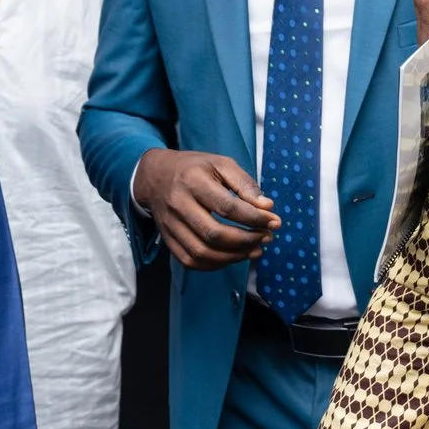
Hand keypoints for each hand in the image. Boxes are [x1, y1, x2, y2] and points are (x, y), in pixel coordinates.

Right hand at [133, 150, 280, 269]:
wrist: (154, 177)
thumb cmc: (194, 169)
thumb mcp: (221, 164)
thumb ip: (245, 184)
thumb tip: (267, 207)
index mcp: (193, 181)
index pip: (228, 207)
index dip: (255, 218)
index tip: (274, 222)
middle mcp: (178, 205)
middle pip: (214, 234)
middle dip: (246, 240)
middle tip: (267, 238)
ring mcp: (170, 226)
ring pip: (202, 252)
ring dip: (234, 257)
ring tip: (255, 250)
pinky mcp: (167, 240)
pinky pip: (191, 261)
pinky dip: (215, 264)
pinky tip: (233, 256)